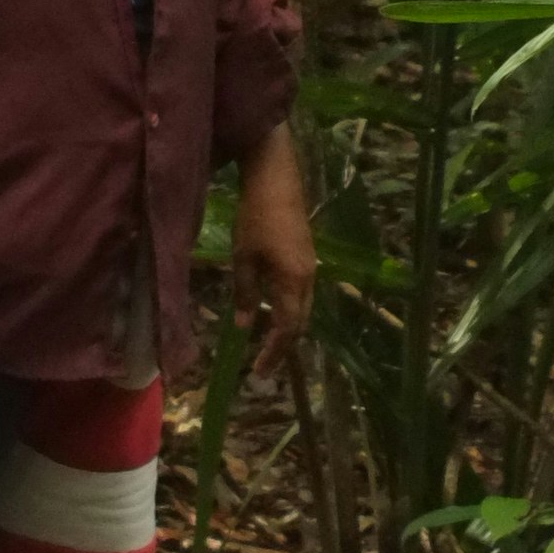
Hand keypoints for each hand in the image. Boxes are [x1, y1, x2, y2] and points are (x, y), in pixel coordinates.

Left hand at [230, 126, 316, 376]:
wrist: (275, 179)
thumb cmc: (256, 218)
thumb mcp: (243, 258)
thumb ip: (245, 293)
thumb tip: (244, 325)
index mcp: (293, 282)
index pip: (287, 329)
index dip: (274, 353)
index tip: (259, 373)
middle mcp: (308, 279)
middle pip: (300, 323)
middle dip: (283, 347)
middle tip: (264, 366)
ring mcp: (310, 266)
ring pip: (303, 309)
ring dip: (288, 329)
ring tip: (270, 346)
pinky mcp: (306, 256)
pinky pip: (301, 294)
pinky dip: (289, 311)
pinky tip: (274, 312)